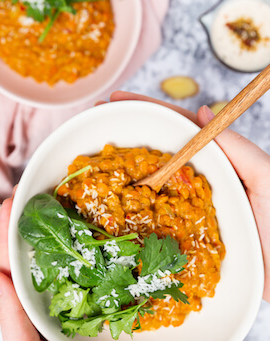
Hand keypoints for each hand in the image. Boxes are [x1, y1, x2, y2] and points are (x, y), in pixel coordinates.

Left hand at [0, 195, 161, 340]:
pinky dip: (110, 246)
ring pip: (80, 255)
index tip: (10, 201)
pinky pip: (114, 268)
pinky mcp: (121, 301)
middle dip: (40, 221)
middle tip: (38, 190)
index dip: (10, 234)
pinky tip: (109, 225)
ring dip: (74, 227)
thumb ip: (12, 324)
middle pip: (47, 253)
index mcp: (35, 312)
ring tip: (69, 197)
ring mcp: (93, 298)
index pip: (16, 266)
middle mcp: (62, 299)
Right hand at [109, 91, 269, 302]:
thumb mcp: (265, 179)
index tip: (117, 100)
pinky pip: (148, 223)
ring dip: (119, 173)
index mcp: (215, 163)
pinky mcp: (179, 241)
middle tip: (93, 123)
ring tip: (89, 160)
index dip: (147, 111)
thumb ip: (239, 148)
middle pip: (155, 153)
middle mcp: (195, 184)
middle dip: (124, 136)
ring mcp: (185, 212)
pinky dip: (127, 214)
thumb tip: (203, 112)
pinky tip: (106, 210)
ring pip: (147, 186)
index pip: (177, 130)